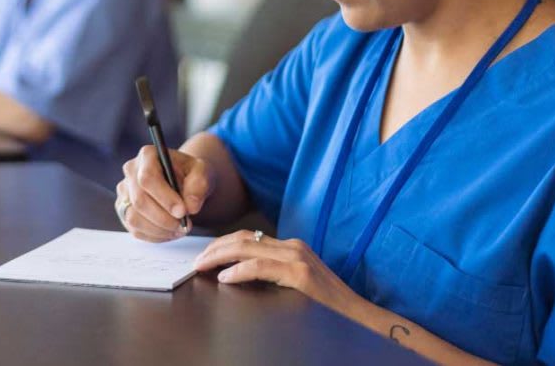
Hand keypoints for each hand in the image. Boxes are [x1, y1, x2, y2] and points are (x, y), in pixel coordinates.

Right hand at [115, 146, 214, 241]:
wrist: (184, 181)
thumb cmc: (191, 174)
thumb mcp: (202, 172)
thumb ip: (199, 185)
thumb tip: (190, 207)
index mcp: (147, 155)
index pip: (147, 178)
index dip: (164, 198)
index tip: (182, 212)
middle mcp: (130, 171)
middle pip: (139, 200)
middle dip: (163, 218)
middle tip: (184, 225)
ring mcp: (124, 192)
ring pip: (134, 218)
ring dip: (159, 230)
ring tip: (180, 229)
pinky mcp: (124, 211)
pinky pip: (135, 230)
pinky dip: (155, 236)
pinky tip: (170, 232)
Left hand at [193, 230, 362, 315]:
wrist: (358, 317)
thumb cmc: (326, 305)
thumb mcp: (296, 283)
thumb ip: (274, 274)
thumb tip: (238, 275)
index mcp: (291, 247)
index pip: (247, 237)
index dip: (222, 244)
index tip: (204, 255)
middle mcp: (293, 246)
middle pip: (243, 239)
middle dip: (214, 248)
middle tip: (196, 260)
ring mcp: (297, 258)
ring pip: (247, 247)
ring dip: (219, 256)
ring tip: (203, 266)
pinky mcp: (300, 274)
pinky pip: (261, 267)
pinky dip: (238, 271)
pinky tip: (225, 278)